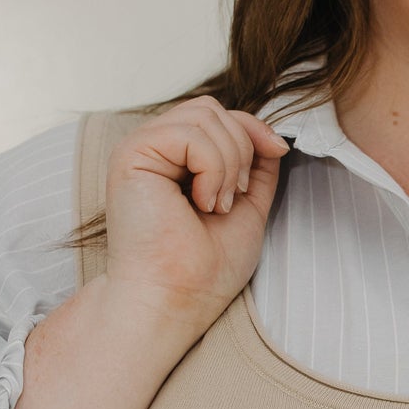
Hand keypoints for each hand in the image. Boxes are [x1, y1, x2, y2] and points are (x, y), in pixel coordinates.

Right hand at [101, 96, 290, 329]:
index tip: (276, 153)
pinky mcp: (131, 155)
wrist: (175, 300)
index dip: (253, 130)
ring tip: (215, 206)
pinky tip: (201, 203)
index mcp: (175, 160)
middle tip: (231, 200)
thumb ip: (256, 169)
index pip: (219, 116)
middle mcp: (154, 149)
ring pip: (205, 115)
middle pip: (213, 109)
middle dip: (241, 149)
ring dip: (228, 163)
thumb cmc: (203, 269)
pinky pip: (191, 133)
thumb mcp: (246, 207)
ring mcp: (139, 149)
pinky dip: (212, 168)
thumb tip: (272, 136)